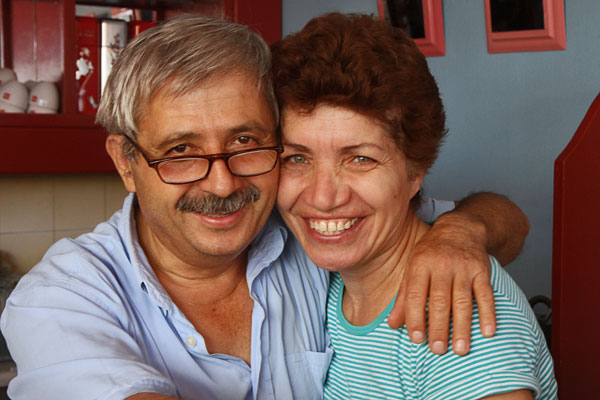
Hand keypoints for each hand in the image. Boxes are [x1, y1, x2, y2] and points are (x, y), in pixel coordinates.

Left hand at [388, 212, 496, 354]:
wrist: (460, 229)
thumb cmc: (431, 253)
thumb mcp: (412, 268)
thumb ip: (403, 297)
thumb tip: (392, 325)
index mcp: (420, 264)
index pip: (415, 295)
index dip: (415, 318)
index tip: (417, 340)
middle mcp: (441, 265)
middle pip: (439, 301)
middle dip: (438, 327)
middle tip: (437, 350)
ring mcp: (463, 267)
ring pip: (463, 300)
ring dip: (462, 327)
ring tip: (459, 349)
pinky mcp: (482, 270)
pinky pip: (486, 294)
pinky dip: (488, 314)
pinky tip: (487, 332)